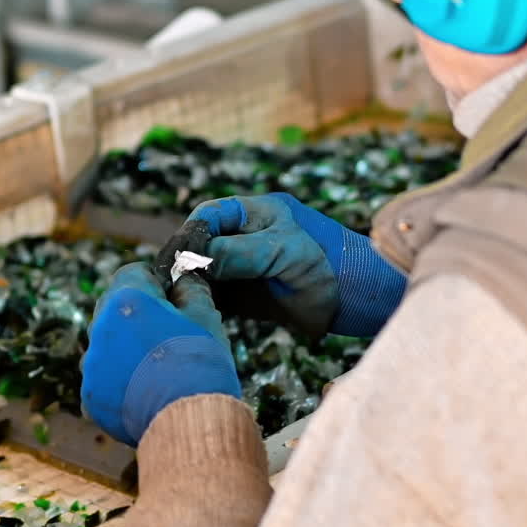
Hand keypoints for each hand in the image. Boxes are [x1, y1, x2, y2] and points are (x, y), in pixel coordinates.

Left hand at [81, 263, 240, 446]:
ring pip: (107, 345)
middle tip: (169, 334)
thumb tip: (183, 282)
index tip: (171, 298)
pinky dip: (121, 381)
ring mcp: (92, 365)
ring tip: (159, 368)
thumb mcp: (206, 316)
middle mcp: (100, 328)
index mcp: (126, 300)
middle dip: (139, 315)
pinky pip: (103, 379)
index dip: (155, 283)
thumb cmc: (200, 363)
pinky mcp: (91, 397)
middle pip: (115, 308)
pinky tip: (146, 391)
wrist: (192, 421)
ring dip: (127, 348)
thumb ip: (191, 290)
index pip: (133, 273)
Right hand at [164, 193, 406, 337]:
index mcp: (256, 213)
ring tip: (177, 300)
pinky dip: (201, 304)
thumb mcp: (285, 252)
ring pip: (202, 272)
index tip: (179, 257)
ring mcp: (243, 266)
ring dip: (188, 285)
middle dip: (184, 261)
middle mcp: (245, 237)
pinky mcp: (244, 296)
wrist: (357, 301)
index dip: (191, 233)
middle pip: (200, 244)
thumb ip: (241, 253)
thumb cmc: (329, 265)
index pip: (210, 215)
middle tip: (169, 283)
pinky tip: (193, 313)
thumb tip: (195, 258)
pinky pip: (214, 296)